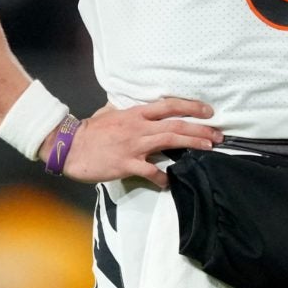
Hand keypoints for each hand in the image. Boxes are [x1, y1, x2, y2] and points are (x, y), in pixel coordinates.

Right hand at [60, 96, 221, 186]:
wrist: (69, 147)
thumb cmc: (89, 131)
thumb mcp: (108, 113)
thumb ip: (125, 111)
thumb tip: (135, 109)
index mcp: (135, 113)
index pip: (169, 105)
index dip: (191, 106)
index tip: (208, 111)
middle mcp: (138, 127)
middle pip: (176, 124)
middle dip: (200, 129)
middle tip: (218, 135)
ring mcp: (133, 145)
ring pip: (169, 141)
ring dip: (192, 144)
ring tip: (209, 148)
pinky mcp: (126, 164)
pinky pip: (150, 171)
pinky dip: (163, 177)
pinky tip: (170, 182)